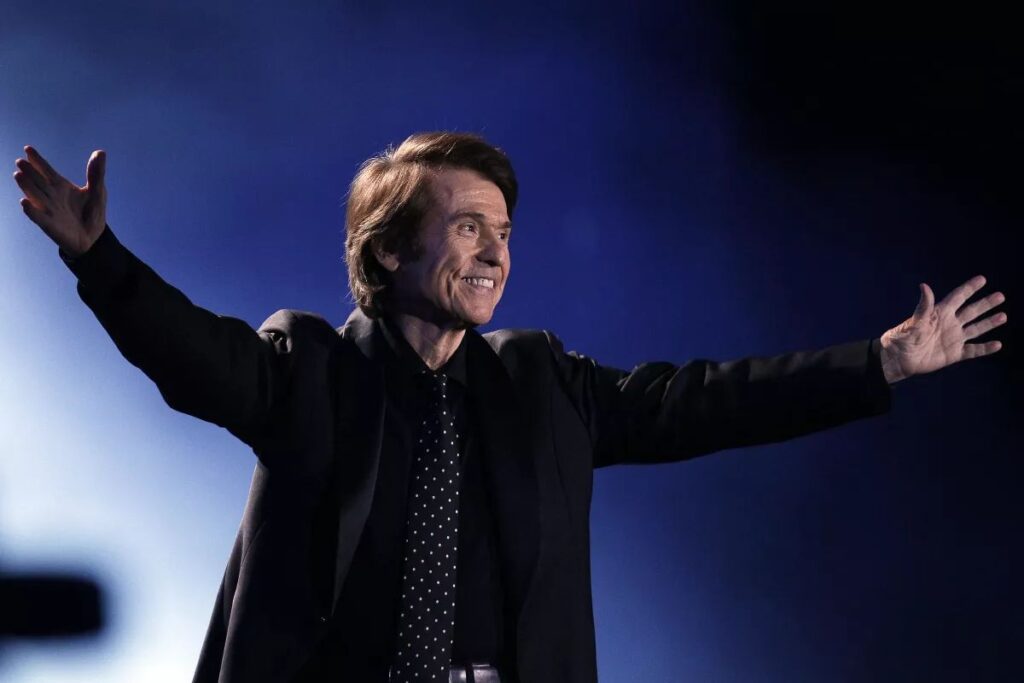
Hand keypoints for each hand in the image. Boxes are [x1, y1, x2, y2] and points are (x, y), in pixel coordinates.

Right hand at [13, 146, 107, 257]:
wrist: (93, 238)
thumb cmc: (92, 212)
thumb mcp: (97, 191)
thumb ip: (96, 173)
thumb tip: (100, 152)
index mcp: (61, 186)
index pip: (46, 170)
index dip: (37, 160)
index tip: (28, 148)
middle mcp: (51, 196)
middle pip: (38, 181)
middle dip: (29, 171)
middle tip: (21, 162)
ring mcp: (49, 209)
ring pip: (35, 195)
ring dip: (26, 186)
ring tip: (18, 175)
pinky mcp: (49, 224)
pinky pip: (38, 217)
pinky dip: (31, 210)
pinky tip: (24, 202)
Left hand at [879, 276, 1006, 382]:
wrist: (898, 360)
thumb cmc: (901, 338)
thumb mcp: (914, 321)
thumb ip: (924, 306)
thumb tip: (924, 285)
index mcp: (939, 313)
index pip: (958, 297)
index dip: (969, 288)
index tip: (982, 279)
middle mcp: (949, 324)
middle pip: (971, 311)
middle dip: (986, 304)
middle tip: (1000, 296)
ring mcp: (953, 338)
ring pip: (976, 329)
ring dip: (989, 323)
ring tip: (1003, 316)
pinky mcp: (954, 354)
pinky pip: (973, 350)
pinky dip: (985, 348)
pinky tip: (998, 344)